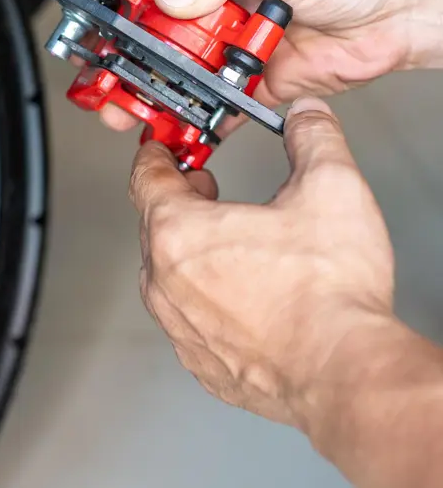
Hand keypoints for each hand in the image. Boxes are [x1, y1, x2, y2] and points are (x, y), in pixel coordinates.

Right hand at [100, 0, 442, 131]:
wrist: (408, 16)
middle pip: (151, 16)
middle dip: (122, 39)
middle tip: (101, 58)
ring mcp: (229, 37)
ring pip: (172, 61)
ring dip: (149, 80)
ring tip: (126, 97)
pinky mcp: (247, 77)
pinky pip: (208, 98)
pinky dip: (189, 113)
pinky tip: (173, 120)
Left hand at [129, 97, 394, 427]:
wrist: (342, 370)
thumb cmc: (326, 294)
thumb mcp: (329, 189)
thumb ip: (312, 139)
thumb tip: (305, 118)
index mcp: (179, 232)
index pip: (145, 179)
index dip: (155, 156)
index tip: (161, 149)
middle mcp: (165, 280)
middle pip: (154, 225)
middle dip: (178, 200)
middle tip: (205, 188)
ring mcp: (179, 325)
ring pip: (168, 274)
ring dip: (190, 251)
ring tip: (228, 240)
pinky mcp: (199, 360)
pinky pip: (188, 317)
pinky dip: (205, 298)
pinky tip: (241, 293)